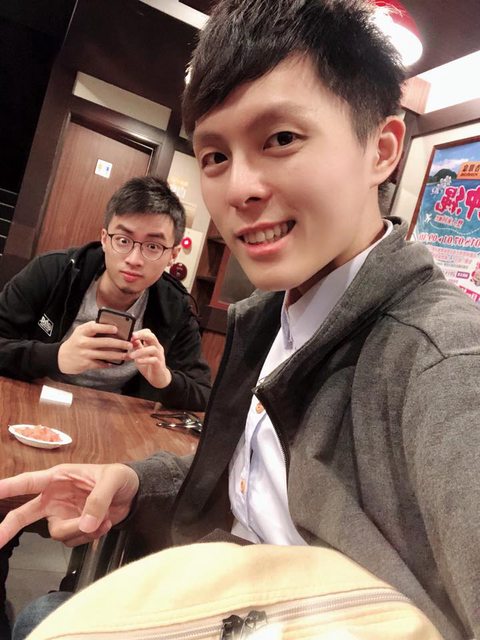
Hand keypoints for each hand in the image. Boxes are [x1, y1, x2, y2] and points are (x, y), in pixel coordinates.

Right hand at [0, 463, 138, 547]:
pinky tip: (105, 523)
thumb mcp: (112, 480)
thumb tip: (85, 525)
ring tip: (104, 517)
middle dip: (8, 527)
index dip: (8, 487)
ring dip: (81, 530)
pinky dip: (91, 535)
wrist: (134, 494)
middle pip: (25, 514)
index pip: (28, 482)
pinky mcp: (74, 528)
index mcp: (59, 478)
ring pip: (59, 533)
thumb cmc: (120, 477)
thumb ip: (98, 500)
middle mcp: (55, 498)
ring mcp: (63, 515)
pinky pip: (75, 540)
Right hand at [58, 322, 131, 373]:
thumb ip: (92, 328)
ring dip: (118, 355)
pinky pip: (100, 364)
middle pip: (104, 342)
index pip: (95, 327)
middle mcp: (83, 342)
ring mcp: (84, 354)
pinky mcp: (85, 364)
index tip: (117, 328)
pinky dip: (109, 363)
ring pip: (105, 354)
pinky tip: (116, 362)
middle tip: (129, 344)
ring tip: (127, 355)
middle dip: (119, 344)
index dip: (106, 327)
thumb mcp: (80, 332)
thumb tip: (111, 324)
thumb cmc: (75, 342)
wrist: (61, 357)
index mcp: (82, 332)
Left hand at [128, 329, 171, 388]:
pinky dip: (145, 360)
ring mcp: (159, 356)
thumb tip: (131, 339)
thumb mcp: (139, 355)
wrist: (158, 378)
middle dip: (142, 335)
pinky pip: (153, 360)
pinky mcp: (159, 364)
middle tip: (132, 337)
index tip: (131, 335)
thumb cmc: (148, 365)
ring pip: (153, 349)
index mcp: (152, 344)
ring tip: (131, 355)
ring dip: (140, 351)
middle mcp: (157, 348)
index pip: (149, 333)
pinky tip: (137, 361)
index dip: (140, 332)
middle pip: (152, 337)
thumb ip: (137, 347)